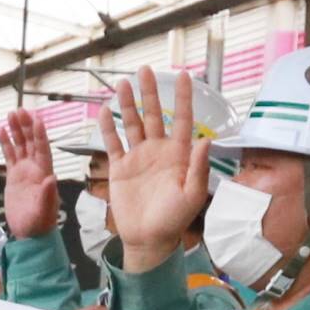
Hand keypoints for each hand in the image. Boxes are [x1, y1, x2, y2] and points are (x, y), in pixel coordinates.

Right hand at [0, 110, 58, 237]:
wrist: (30, 234)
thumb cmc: (40, 224)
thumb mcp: (44, 211)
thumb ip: (48, 195)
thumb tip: (52, 178)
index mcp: (44, 174)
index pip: (43, 149)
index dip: (40, 134)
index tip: (36, 119)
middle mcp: (35, 169)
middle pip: (31, 142)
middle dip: (26, 126)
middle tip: (19, 110)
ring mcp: (24, 171)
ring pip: (20, 146)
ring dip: (16, 130)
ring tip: (10, 114)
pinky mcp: (14, 177)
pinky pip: (10, 156)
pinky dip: (6, 143)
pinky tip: (0, 131)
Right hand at [108, 69, 214, 263]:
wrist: (149, 239)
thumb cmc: (174, 220)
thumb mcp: (191, 195)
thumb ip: (198, 167)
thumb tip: (204, 139)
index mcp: (178, 155)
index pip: (182, 119)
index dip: (183, 98)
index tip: (185, 75)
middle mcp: (158, 150)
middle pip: (153, 114)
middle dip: (150, 92)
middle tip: (145, 69)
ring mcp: (138, 157)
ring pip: (131, 124)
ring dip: (127, 104)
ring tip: (122, 83)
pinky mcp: (120, 168)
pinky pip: (113, 143)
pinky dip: (108, 127)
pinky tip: (104, 111)